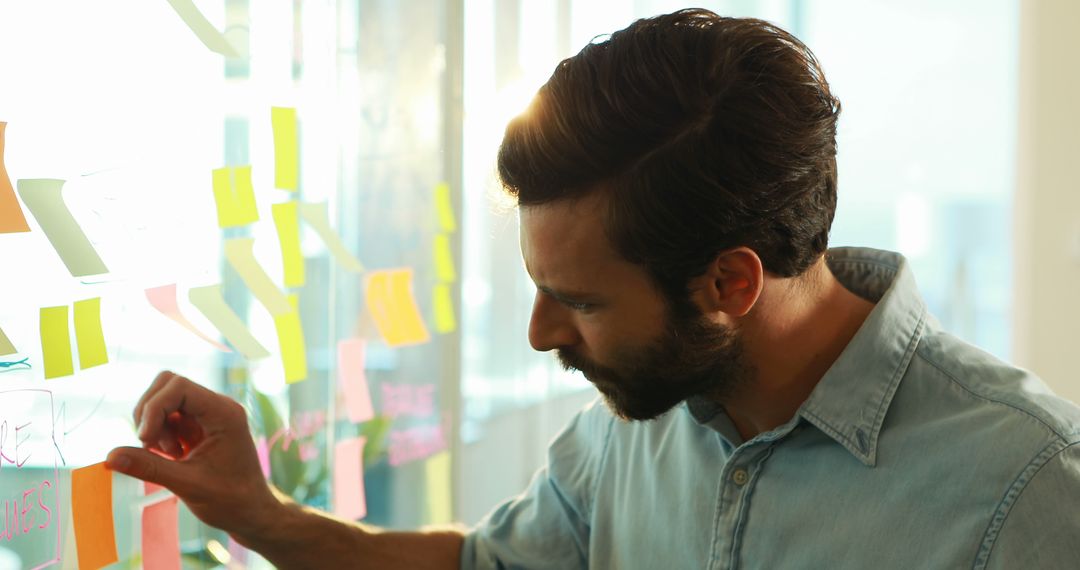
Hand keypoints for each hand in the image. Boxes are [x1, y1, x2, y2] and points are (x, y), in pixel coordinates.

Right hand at [106, 371, 282, 538]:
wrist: (251, 512)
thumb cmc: (230, 500)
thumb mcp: (187, 484)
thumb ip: (149, 467)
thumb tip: (110, 457)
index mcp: (223, 413)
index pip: (178, 386)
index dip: (154, 407)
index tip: (146, 440)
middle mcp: (217, 407)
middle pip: (168, 386)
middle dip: (150, 414)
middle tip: (152, 446)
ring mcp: (208, 415)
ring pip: (165, 401)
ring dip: (155, 426)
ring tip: (168, 456)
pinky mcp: (200, 427)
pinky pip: (169, 417)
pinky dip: (161, 434)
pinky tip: (172, 457)